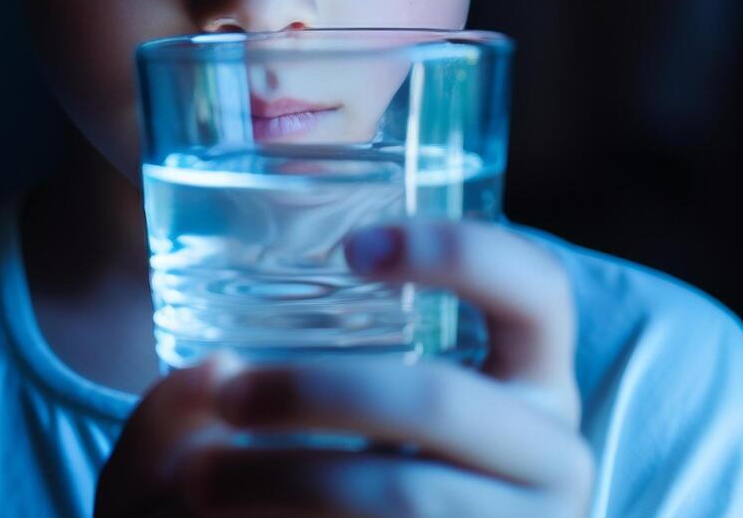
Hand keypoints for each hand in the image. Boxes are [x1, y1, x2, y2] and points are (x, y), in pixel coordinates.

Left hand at [94, 220, 594, 516]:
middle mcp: (549, 456)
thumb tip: (208, 372)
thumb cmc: (314, 481)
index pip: (536, 289)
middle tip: (226, 396)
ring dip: (280, 480)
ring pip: (403, 495)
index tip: (351, 249)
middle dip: (315, 392)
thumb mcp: (294, 412)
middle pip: (442, 401)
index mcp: (529, 380)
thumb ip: (224, 380)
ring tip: (194, 478)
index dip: (460, 251)